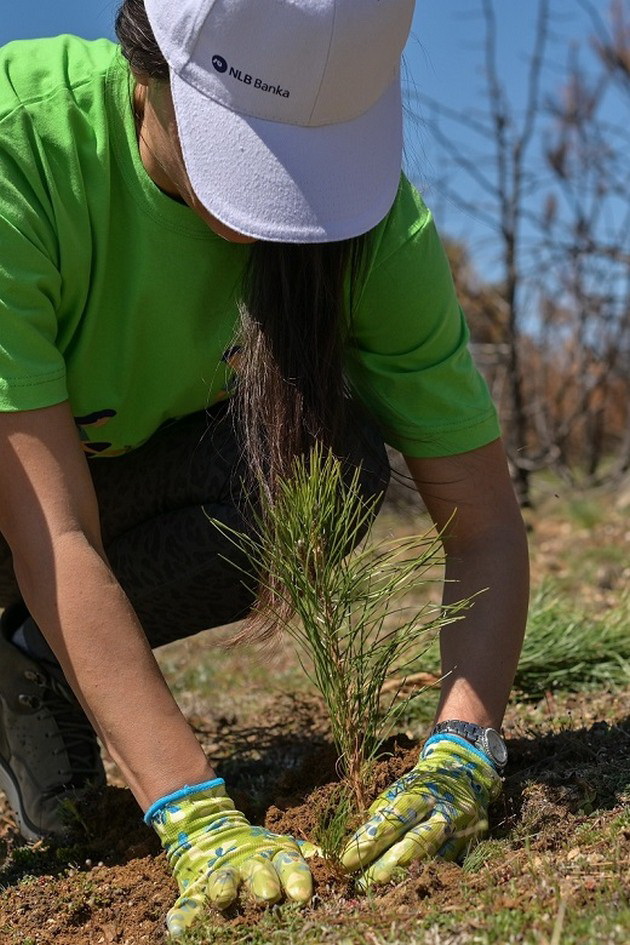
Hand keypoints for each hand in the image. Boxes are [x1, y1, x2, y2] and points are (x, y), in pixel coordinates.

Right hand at [145, 778, 314, 935]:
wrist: (211, 831)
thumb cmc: (261, 853)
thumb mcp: (285, 850)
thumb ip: (310, 862)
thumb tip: (350, 872)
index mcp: (276, 855)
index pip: (291, 864)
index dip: (297, 877)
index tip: (303, 894)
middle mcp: (249, 863)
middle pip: (258, 871)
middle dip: (264, 883)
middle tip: (269, 895)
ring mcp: (220, 873)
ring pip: (223, 880)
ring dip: (224, 888)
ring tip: (224, 897)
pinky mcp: (194, 887)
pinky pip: (188, 902)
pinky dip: (183, 915)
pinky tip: (178, 928)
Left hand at [341, 736, 502, 887]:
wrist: (467, 771)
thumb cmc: (426, 781)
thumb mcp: (405, 784)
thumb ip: (386, 808)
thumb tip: (362, 835)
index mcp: (422, 791)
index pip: (394, 817)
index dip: (371, 840)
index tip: (346, 859)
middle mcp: (442, 809)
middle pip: (413, 840)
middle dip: (385, 864)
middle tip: (360, 884)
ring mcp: (458, 828)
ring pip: (430, 854)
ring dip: (403, 874)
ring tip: (378, 888)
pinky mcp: (469, 842)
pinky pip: (446, 863)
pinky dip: (423, 874)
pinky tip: (405, 885)